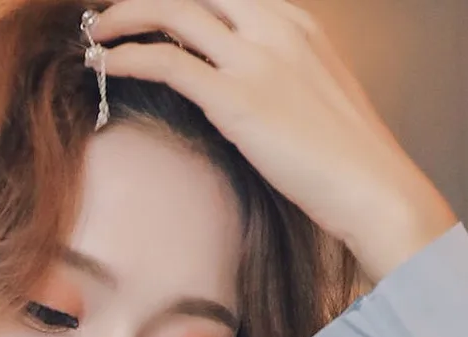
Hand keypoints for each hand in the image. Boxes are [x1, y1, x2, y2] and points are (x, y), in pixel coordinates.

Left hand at [87, 0, 455, 279]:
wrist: (373, 186)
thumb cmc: (347, 158)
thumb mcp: (315, 94)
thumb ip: (279, 75)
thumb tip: (243, 89)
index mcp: (295, 20)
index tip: (150, 7)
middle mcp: (273, 24)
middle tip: (111, 14)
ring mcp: (256, 57)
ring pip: (172, 11)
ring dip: (124, 17)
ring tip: (94, 34)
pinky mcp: (236, 98)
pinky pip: (166, 61)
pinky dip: (127, 57)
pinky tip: (104, 64)